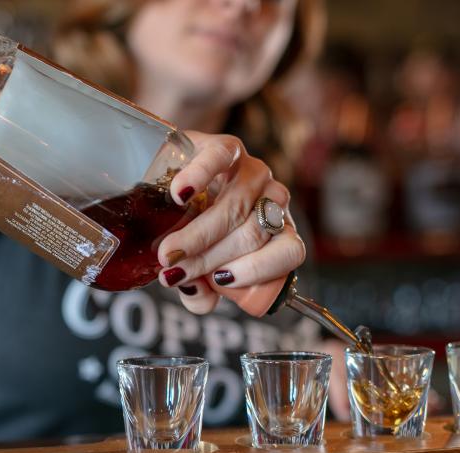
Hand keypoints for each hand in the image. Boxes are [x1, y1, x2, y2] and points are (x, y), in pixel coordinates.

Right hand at [156, 131, 305, 315]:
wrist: (173, 185)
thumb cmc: (193, 232)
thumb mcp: (197, 267)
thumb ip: (200, 291)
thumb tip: (200, 298)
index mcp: (279, 233)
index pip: (291, 251)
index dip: (258, 269)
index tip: (220, 280)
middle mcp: (273, 201)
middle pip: (252, 233)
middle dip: (210, 257)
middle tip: (174, 268)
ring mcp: (254, 172)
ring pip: (235, 206)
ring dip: (198, 233)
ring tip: (168, 249)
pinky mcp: (229, 148)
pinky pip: (220, 159)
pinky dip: (199, 177)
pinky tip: (179, 195)